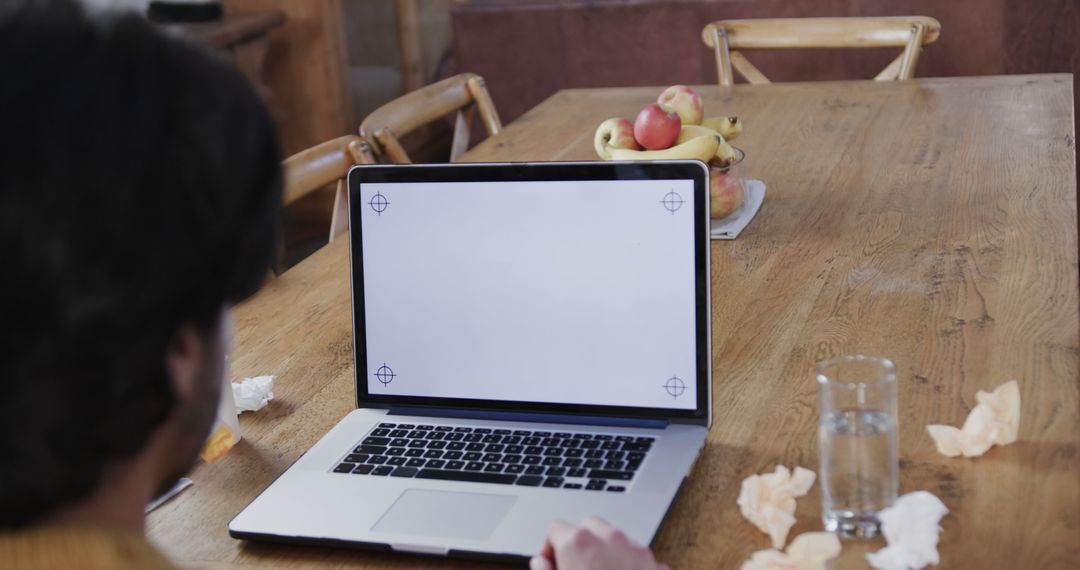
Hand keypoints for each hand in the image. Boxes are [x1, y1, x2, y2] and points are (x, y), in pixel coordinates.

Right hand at [530, 517, 669, 569]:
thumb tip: (541, 564)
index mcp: (579, 543)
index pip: (556, 529)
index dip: (550, 548)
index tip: (551, 564)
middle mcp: (610, 539)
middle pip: (589, 527)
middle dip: (580, 544)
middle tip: (574, 569)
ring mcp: (637, 551)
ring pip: (616, 540)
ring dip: (606, 553)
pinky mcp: (656, 567)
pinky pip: (637, 559)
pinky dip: (629, 567)